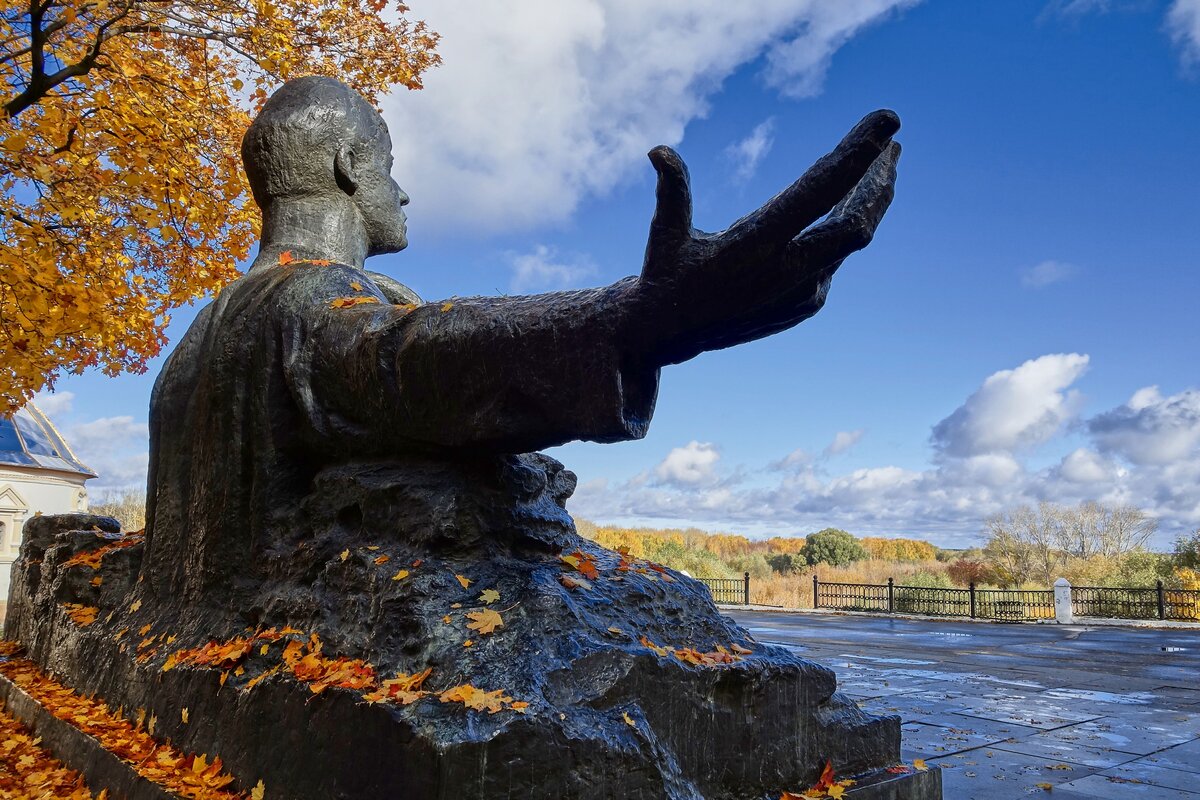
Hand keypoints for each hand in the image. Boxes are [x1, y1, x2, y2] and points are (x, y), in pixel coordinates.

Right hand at [637, 111, 900, 364]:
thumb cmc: (665, 275)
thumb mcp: (664, 234)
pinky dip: (846, 226)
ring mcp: (802, 292)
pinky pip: (836, 258)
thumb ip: (671, 192)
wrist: (671, 337)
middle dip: (879, 178)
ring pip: (851, 238)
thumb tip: (658, 151)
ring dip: (869, 200)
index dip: (858, 153)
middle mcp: (787, 272)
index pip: (821, 191)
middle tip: (893, 142)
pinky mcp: (806, 304)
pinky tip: (848, 204)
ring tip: (884, 163)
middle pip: (857, 221)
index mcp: (756, 246)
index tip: (888, 118)